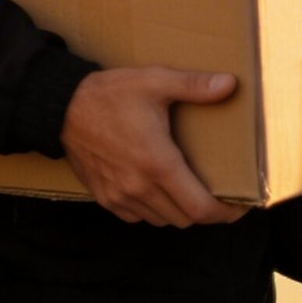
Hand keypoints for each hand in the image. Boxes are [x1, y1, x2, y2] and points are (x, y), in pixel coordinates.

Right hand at [60, 66, 246, 226]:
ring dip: (178, 211)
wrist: (63, 107)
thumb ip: (194, 86)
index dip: (224, 213)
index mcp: (158, 163)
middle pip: (184, 219)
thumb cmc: (111, 94)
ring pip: (161, 221)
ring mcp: (120, 196)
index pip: (199, 208)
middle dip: (205, 211)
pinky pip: (138, 218)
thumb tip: (230, 84)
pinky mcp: (105, 198)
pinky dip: (153, 211)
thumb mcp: (155, 81)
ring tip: (189, 191)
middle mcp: (139, 187)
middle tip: (217, 194)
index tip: (238, 207)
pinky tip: (157, 190)